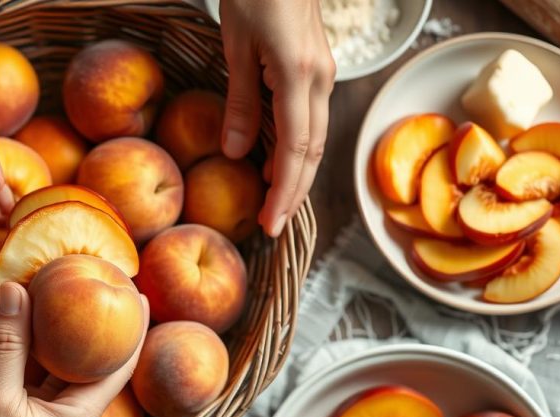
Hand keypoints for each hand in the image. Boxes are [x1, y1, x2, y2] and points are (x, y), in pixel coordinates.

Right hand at [0, 283, 148, 416]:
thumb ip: (7, 346)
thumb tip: (16, 289)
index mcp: (86, 404)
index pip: (123, 355)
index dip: (134, 320)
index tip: (137, 288)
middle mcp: (78, 408)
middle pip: (96, 355)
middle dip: (94, 318)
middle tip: (88, 280)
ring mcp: (56, 416)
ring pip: (65, 365)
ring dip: (62, 334)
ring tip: (55, 295)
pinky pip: (40, 379)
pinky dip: (36, 354)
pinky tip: (24, 333)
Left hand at [218, 0, 335, 236]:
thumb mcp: (236, 45)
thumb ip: (240, 103)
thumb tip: (238, 155)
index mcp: (298, 76)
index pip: (296, 149)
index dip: (284, 191)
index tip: (270, 223)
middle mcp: (320, 80)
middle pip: (312, 151)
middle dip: (293, 194)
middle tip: (271, 228)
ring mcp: (323, 74)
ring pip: (315, 138)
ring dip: (296, 175)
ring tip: (273, 206)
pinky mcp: (316, 69)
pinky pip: (310, 120)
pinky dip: (296, 149)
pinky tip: (276, 164)